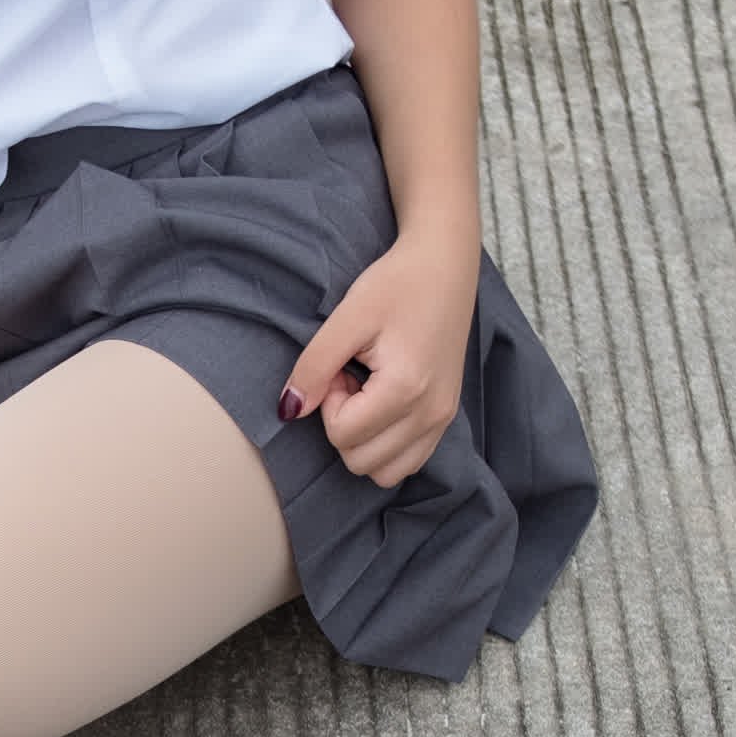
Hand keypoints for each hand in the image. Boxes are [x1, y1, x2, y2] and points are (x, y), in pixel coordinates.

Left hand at [279, 227, 482, 487]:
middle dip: (345, 424)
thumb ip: (314, 366)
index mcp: (407, 389)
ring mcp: (443, 420)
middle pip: (359, 462)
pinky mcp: (446, 418)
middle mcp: (431, 414)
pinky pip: (408, 462)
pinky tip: (383, 402)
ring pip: (384, 472)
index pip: (343, 435)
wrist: (444, 264)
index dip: (330, 401)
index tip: (342, 366)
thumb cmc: (396, 283)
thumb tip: (289, 411)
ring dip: (364, 440)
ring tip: (368, 392)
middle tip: (352, 378)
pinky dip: (386, 445)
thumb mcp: (346, 317)